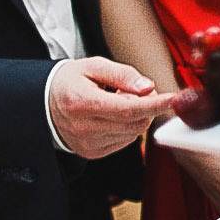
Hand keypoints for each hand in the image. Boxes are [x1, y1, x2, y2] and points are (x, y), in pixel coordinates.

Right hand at [49, 56, 174, 158]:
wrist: (44, 103)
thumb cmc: (71, 81)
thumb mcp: (93, 66)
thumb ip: (122, 74)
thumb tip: (148, 87)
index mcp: (81, 102)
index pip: (127, 108)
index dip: (154, 104)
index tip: (174, 99)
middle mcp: (83, 127)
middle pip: (134, 123)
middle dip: (147, 106)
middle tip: (137, 89)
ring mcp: (87, 144)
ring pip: (133, 133)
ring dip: (137, 116)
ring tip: (118, 100)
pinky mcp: (92, 152)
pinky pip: (125, 141)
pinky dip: (127, 126)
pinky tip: (113, 114)